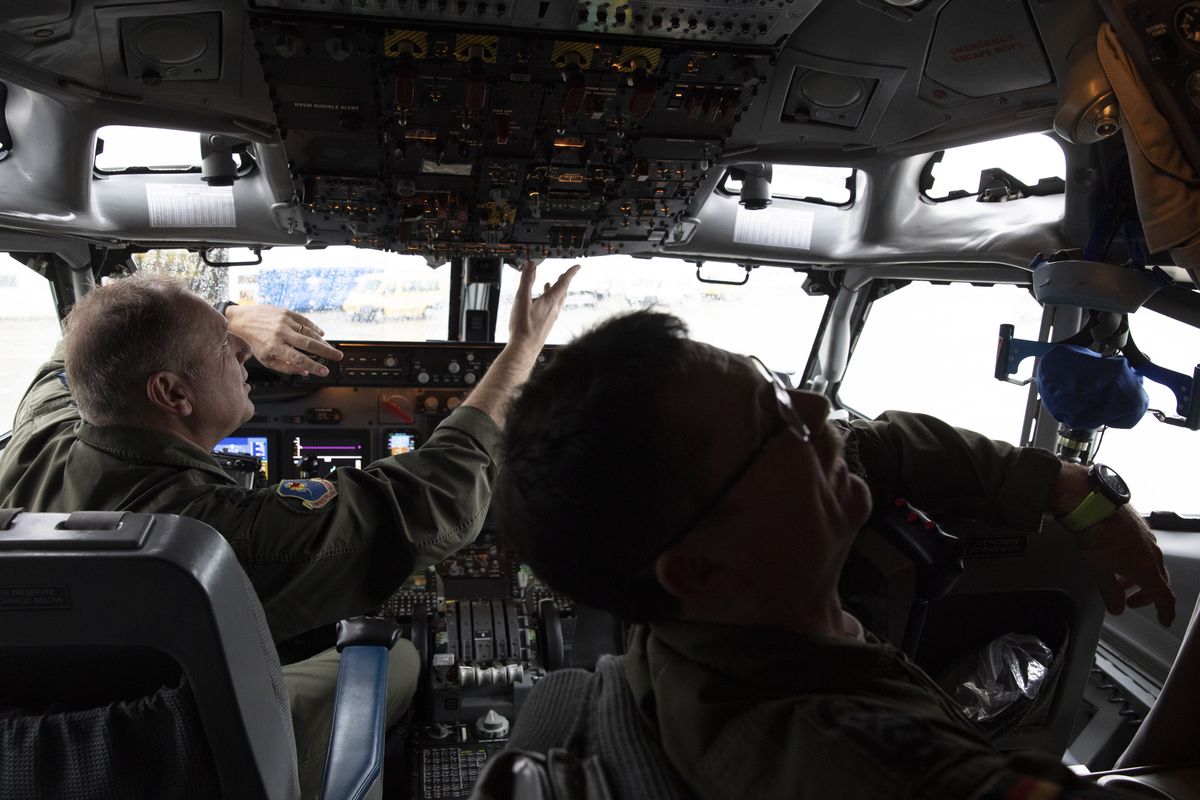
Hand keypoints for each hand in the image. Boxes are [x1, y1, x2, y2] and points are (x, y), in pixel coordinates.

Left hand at [224, 305, 342, 376]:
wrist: (240, 320)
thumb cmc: (252, 342)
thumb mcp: (265, 360)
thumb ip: (286, 367)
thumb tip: (304, 372)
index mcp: (275, 347)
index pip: (299, 359)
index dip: (314, 367)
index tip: (324, 371)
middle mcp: (281, 333)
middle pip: (309, 344)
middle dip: (326, 351)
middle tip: (338, 356)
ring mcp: (284, 321)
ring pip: (309, 332)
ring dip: (322, 341)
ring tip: (330, 348)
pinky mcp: (286, 312)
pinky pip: (305, 321)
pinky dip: (315, 328)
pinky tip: (321, 334)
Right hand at [507, 262, 579, 353]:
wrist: (524, 348)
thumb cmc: (523, 327)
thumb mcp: (522, 299)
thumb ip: (526, 280)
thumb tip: (530, 265)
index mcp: (550, 301)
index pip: (564, 283)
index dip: (570, 273)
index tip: (577, 267)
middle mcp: (554, 310)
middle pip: (562, 292)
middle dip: (563, 281)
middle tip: (564, 274)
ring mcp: (551, 318)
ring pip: (557, 301)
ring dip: (555, 291)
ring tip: (549, 285)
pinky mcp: (547, 325)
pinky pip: (552, 309)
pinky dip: (549, 301)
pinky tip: (541, 305)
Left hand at [1075, 505, 1174, 625]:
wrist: (1094, 502)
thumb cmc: (1096, 532)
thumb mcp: (1099, 569)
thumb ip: (1109, 592)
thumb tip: (1117, 608)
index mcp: (1146, 568)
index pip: (1164, 597)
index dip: (1166, 611)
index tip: (1164, 620)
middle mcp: (1152, 553)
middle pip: (1159, 581)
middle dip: (1146, 596)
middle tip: (1130, 601)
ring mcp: (1148, 538)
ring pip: (1151, 565)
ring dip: (1138, 578)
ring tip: (1119, 580)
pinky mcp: (1140, 527)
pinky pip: (1144, 550)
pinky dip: (1136, 561)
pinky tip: (1119, 558)